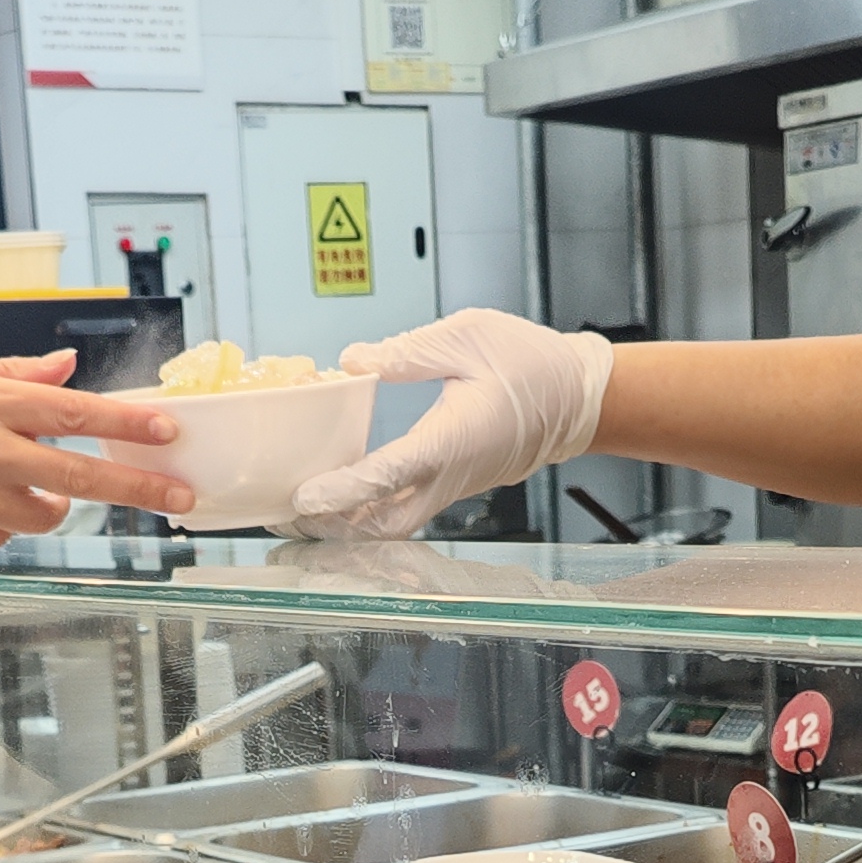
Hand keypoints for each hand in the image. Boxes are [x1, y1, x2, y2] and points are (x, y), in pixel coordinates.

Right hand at [0, 353, 193, 554]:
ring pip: (47, 513)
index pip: (73, 413)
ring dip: (47, 499)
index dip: (126, 424)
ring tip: (3, 477)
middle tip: (182, 496)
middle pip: (82, 476)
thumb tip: (67, 367)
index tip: (167, 431)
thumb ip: (12, 375)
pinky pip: (5, 534)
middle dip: (140, 487)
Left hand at [284, 310, 612, 540]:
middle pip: (383, 522)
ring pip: (391, 524)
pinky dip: (364, 510)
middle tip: (284, 514)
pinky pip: (401, 510)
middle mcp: (450, 475)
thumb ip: (407, 351)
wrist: (576, 399)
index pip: (389, 474)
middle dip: (332, 526)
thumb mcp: (468, 337)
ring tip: (298, 510)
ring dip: (344, 524)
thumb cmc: (530, 365)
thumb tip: (352, 361)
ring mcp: (451, 487)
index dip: (342, 489)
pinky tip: (335, 494)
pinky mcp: (449, 486)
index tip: (303, 498)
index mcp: (453, 440)